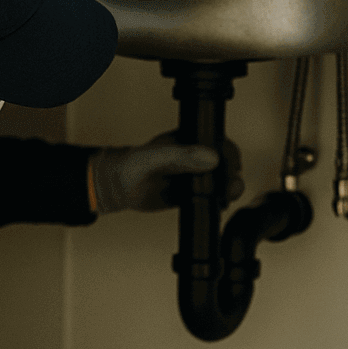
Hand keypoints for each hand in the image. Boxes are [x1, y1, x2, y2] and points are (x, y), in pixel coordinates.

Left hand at [89, 131, 243, 212]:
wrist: (114, 188)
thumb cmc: (129, 165)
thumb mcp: (155, 157)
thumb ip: (181, 156)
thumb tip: (211, 158)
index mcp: (187, 141)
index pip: (217, 142)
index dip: (229, 153)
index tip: (232, 166)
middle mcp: (192, 157)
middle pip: (223, 163)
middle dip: (233, 175)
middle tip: (232, 187)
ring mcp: (190, 176)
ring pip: (218, 182)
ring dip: (228, 190)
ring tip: (226, 198)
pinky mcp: (186, 194)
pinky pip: (207, 198)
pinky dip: (216, 202)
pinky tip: (217, 207)